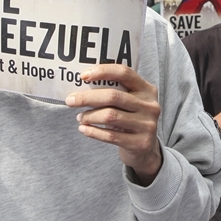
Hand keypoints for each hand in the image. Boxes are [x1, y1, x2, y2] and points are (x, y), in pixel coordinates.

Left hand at [67, 65, 162, 184]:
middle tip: (70, 100)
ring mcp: (147, 124)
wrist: (145, 148)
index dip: (102, 72)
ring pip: (110, 116)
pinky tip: (84, 129)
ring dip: (89, 116)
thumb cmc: (130, 118)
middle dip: (87, 97)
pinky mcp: (141, 142)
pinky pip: (111, 136)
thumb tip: (82, 87)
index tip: (83, 76)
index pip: (124, 73)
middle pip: (113, 96)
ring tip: (80, 117)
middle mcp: (150, 105)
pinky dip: (93, 132)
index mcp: (147, 89)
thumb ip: (115, 92)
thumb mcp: (130, 102)